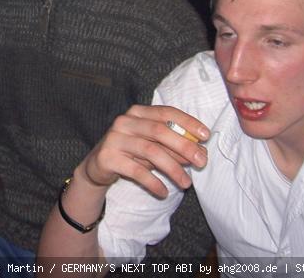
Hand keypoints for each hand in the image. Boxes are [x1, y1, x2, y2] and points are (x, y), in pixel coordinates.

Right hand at [78, 105, 208, 198]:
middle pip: (160, 131)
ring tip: (186, 183)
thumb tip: (199, 152)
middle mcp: (125, 121)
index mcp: (137, 112)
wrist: (98, 166)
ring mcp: (114, 138)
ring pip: (150, 151)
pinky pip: (136, 171)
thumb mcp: (152, 145)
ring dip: (173, 168)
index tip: (206, 135)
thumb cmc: (131, 152)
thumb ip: (172, 145)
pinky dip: (153, 182)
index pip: (166, 112)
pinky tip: (164, 192)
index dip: (187, 122)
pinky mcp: (108, 157)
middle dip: (184, 146)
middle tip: (202, 162)